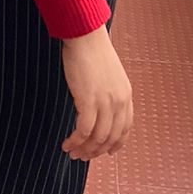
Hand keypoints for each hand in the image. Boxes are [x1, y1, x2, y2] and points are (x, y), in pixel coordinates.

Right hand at [60, 26, 133, 159]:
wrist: (85, 36)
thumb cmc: (92, 51)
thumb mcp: (109, 74)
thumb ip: (109, 92)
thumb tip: (98, 106)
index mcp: (126, 95)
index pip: (125, 127)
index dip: (116, 143)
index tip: (106, 152)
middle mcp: (119, 101)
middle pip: (111, 137)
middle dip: (96, 151)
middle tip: (82, 157)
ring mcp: (106, 102)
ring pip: (97, 137)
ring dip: (84, 149)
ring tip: (72, 153)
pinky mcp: (89, 101)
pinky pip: (84, 130)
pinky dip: (75, 140)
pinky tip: (66, 143)